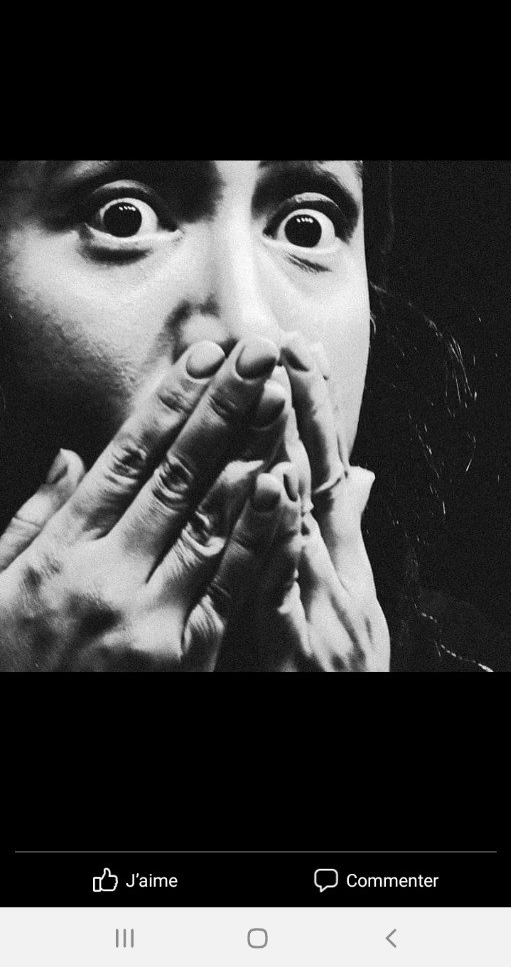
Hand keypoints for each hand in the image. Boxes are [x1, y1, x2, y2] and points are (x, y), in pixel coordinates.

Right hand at [0, 338, 290, 670]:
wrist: (18, 738)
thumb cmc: (7, 662)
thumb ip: (33, 519)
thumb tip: (71, 457)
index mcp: (60, 550)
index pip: (126, 458)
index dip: (169, 402)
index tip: (205, 355)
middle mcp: (106, 573)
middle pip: (177, 474)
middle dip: (223, 407)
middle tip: (258, 354)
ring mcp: (148, 616)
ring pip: (210, 520)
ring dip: (250, 453)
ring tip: (279, 402)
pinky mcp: (183, 656)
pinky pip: (230, 586)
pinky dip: (258, 534)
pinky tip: (281, 490)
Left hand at [218, 333, 390, 671]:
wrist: (348, 714)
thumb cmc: (341, 656)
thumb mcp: (351, 588)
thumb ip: (348, 527)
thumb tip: (359, 474)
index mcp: (336, 547)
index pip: (324, 461)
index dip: (314, 405)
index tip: (298, 349)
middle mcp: (333, 561)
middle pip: (317, 473)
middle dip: (304, 407)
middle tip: (286, 345)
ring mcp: (319, 596)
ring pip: (302, 517)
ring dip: (292, 453)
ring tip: (279, 397)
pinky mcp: (297, 638)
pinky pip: (282, 580)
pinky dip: (279, 536)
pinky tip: (271, 493)